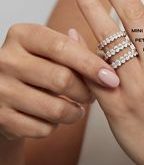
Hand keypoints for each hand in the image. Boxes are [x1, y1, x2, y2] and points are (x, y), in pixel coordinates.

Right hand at [0, 24, 119, 139]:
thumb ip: (75, 49)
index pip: (61, 47)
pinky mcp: (0, 117)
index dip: (91, 64)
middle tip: (91, 95)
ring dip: (74, 113)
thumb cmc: (37, 68)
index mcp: (22, 35)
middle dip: (85, 92)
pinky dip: (55, 126)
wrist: (4, 92)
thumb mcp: (50, 50)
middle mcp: (6, 60)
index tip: (112, 78)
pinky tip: (52, 117)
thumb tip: (105, 56)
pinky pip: (42, 129)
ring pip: (55, 109)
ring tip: (76, 107)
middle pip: (61, 79)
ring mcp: (0, 90)